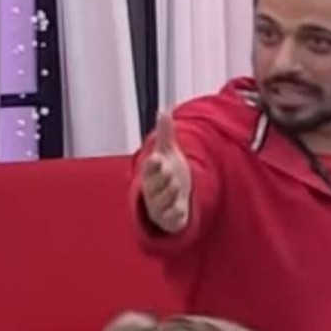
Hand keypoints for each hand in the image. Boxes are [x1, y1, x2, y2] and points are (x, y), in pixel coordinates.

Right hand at [140, 112, 191, 233]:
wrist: (173, 199)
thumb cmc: (168, 173)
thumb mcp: (168, 153)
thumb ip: (165, 135)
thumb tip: (163, 111)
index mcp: (152, 173)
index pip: (149, 168)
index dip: (153, 164)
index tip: (156, 158)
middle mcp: (153, 190)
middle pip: (154, 185)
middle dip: (161, 179)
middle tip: (169, 173)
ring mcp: (160, 205)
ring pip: (161, 201)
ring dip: (168, 194)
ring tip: (175, 187)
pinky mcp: (170, 218)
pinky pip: (171, 218)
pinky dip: (175, 215)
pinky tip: (180, 209)